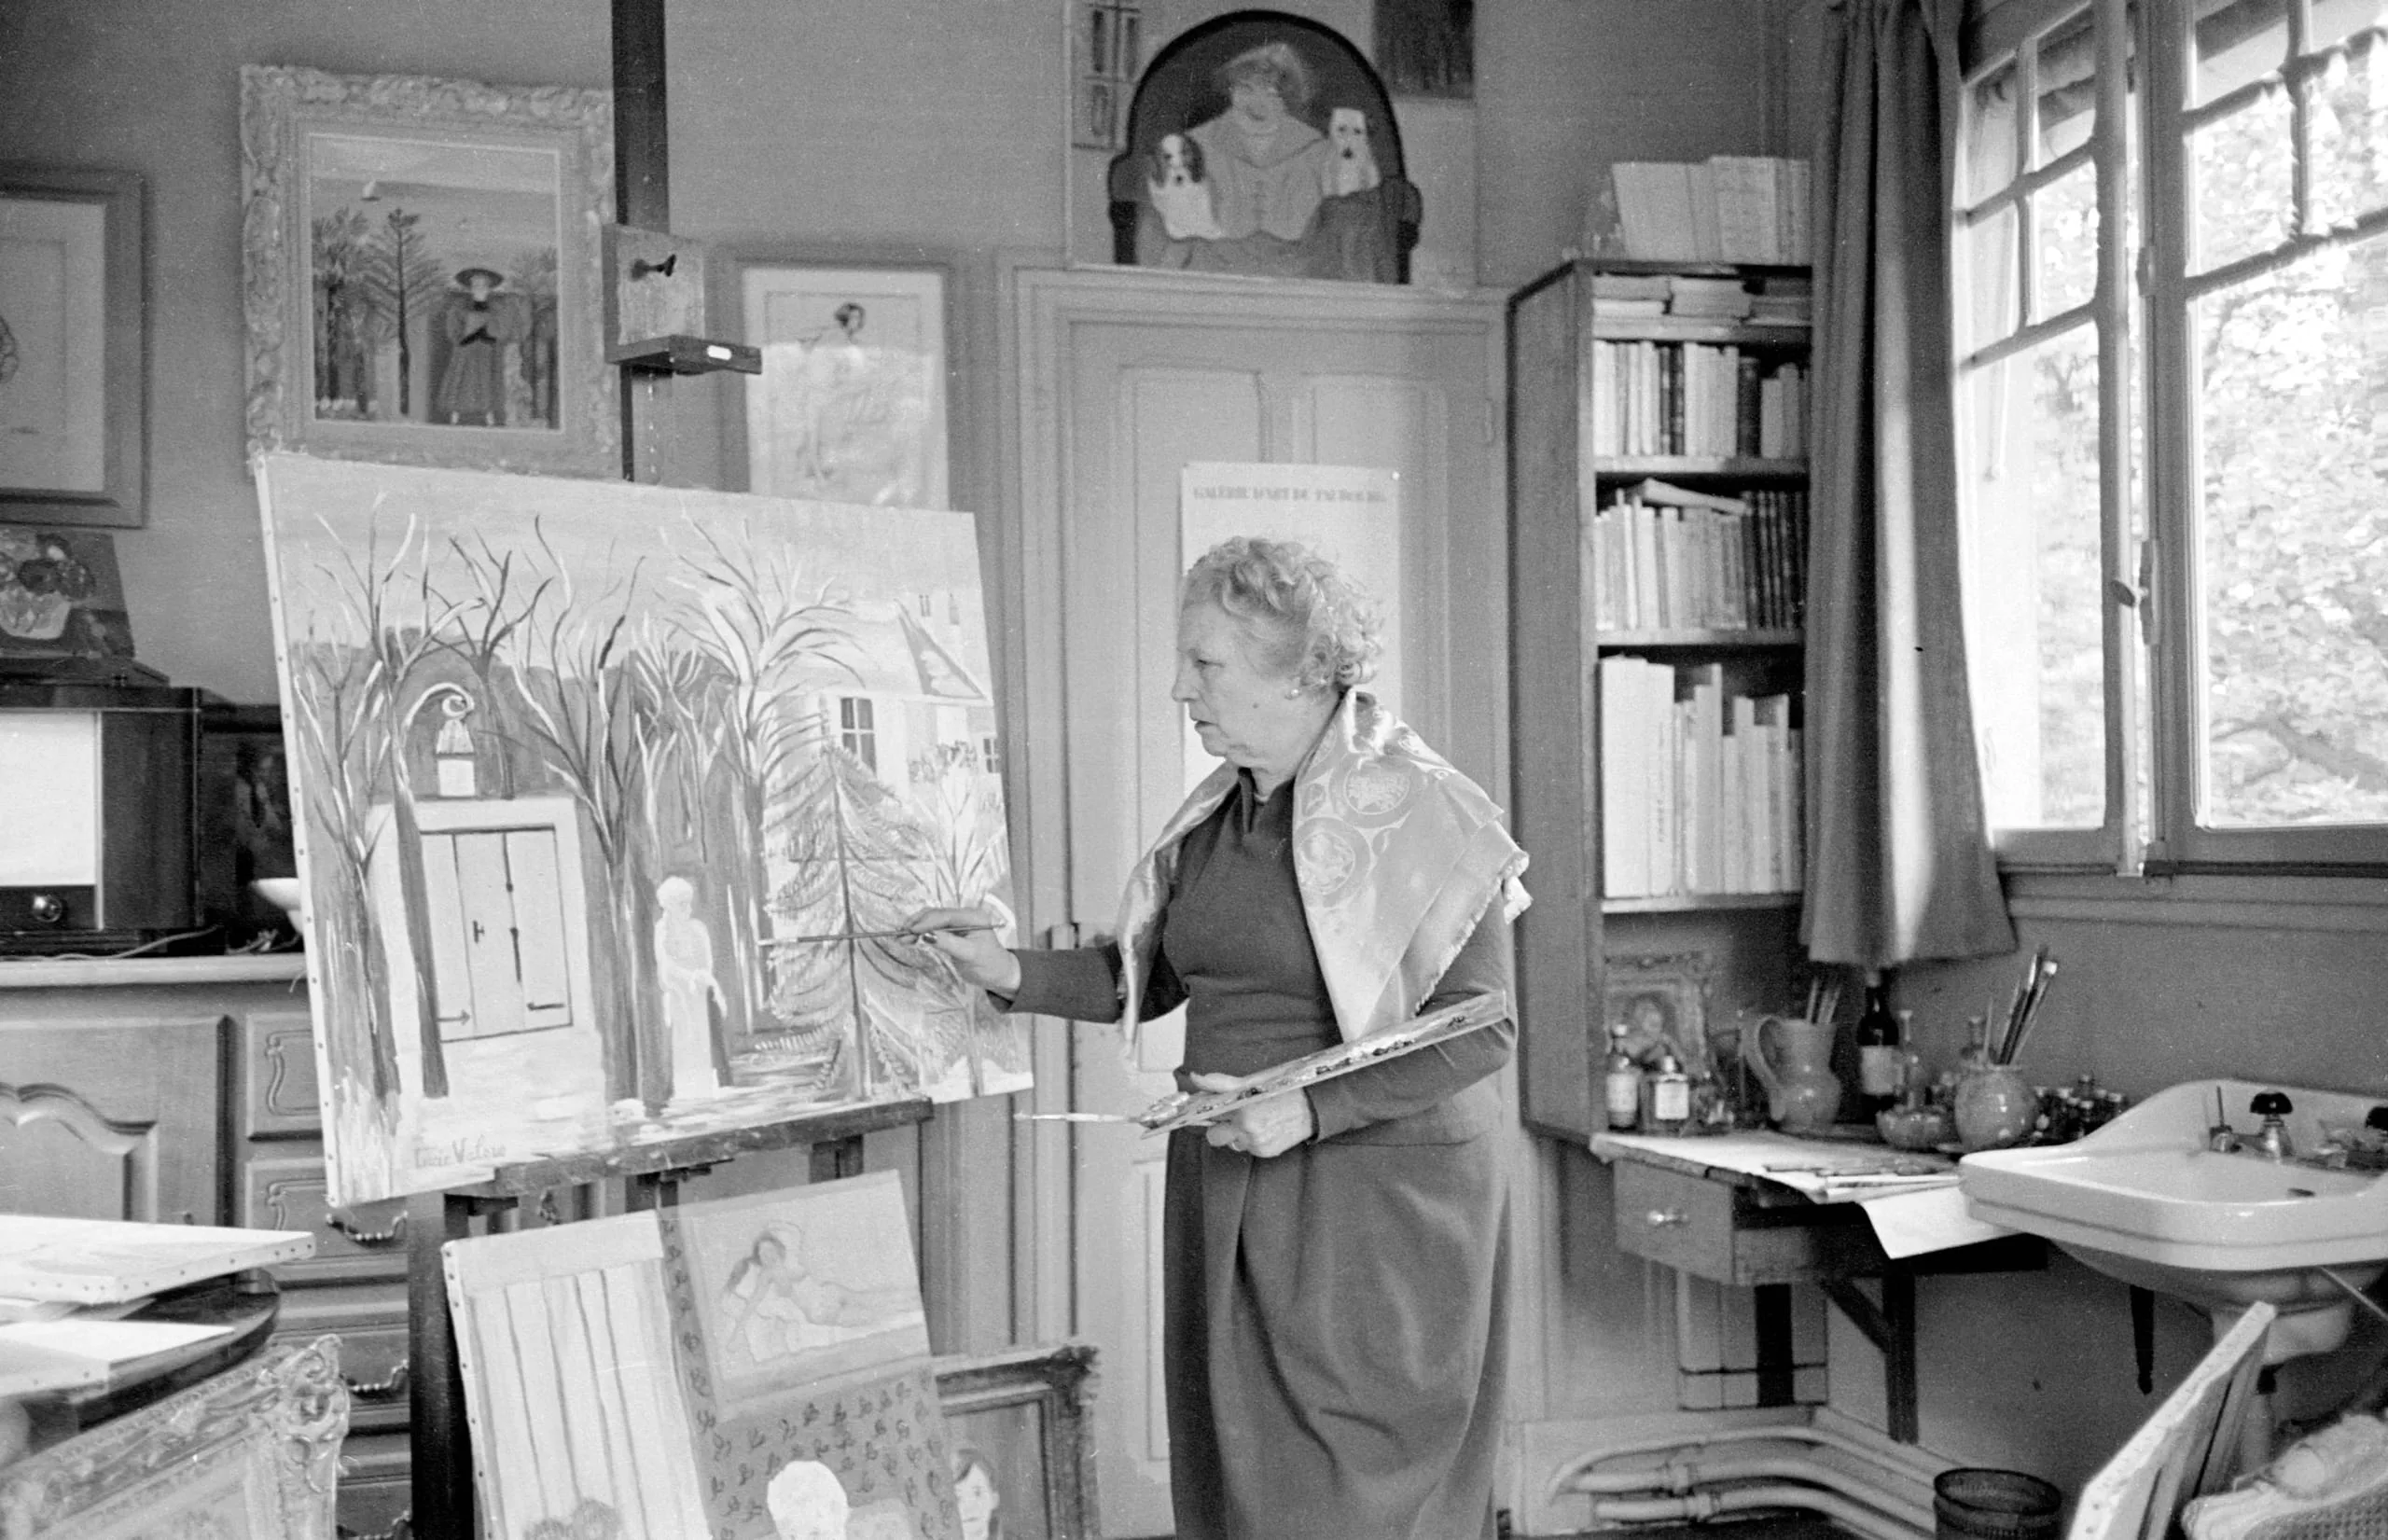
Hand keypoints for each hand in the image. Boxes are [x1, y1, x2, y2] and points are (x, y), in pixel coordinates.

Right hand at [900, 906, 1019, 995]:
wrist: (998, 974)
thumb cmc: (988, 965)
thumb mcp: (969, 955)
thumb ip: (948, 944)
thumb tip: (926, 935)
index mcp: (974, 917)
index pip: (945, 915)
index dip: (926, 922)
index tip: (911, 931)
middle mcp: (966, 915)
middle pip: (936, 915)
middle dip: (918, 924)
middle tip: (901, 935)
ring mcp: (959, 922)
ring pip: (933, 920)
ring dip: (916, 927)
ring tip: (902, 937)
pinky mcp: (952, 931)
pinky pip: (934, 928)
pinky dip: (921, 933)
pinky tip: (910, 938)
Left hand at [1190, 1073, 1313, 1157]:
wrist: (1313, 1106)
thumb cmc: (1282, 1089)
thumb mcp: (1252, 1081)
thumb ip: (1221, 1083)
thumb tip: (1195, 1078)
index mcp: (1241, 1107)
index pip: (1209, 1115)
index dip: (1207, 1112)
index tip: (1207, 1110)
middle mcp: (1246, 1128)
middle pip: (1213, 1137)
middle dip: (1219, 1128)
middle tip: (1232, 1116)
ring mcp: (1255, 1143)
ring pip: (1231, 1143)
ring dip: (1236, 1134)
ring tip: (1254, 1120)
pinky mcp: (1265, 1153)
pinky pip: (1248, 1149)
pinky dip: (1251, 1140)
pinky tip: (1265, 1128)